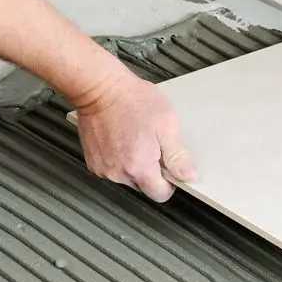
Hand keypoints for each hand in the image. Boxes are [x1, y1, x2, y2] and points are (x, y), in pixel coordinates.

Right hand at [73, 75, 196, 202]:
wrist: (99, 87)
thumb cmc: (131, 100)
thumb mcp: (166, 124)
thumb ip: (178, 155)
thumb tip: (187, 176)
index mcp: (139, 168)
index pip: (160, 194)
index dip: (169, 182)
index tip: (168, 165)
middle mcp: (118, 173)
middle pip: (144, 186)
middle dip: (151, 171)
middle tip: (151, 144)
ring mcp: (103, 168)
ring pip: (128, 177)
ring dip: (134, 164)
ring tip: (134, 138)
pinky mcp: (93, 161)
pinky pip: (113, 168)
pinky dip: (119, 158)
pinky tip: (121, 138)